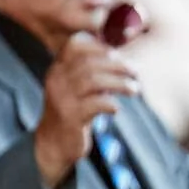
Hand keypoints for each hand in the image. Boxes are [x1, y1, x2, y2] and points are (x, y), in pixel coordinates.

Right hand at [35, 32, 138, 188]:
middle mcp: (57, 80)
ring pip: (93, 81)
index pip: (75, 45)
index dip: (100, 46)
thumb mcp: (76, 88)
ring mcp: (62, 98)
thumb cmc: (72, 112)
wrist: (53, 143)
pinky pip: (95, 104)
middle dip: (117, 65)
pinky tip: (117, 108)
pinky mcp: (71, 117)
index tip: (120, 55)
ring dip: (119, 83)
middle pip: (89, 62)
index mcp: (58, 69)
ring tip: (134, 89)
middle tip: (135, 72)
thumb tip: (123, 59)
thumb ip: (92, 72)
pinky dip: (110, 103)